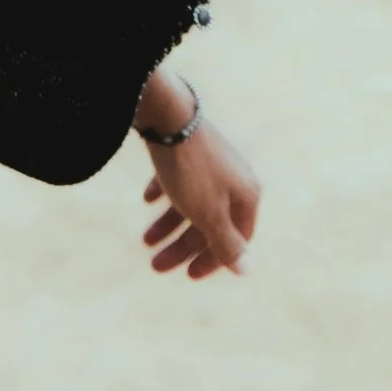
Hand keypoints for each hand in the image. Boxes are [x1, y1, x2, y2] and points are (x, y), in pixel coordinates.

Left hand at [140, 114, 260, 280]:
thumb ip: (226, 243)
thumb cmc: (191, 169)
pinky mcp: (189, 148)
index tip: (188, 275)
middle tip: (155, 265)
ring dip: (169, 225)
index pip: (236, 239)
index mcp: (246, 195)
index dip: (213, 260)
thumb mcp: (208, 213)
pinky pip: (179, 179)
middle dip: (182, 247)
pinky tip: (147, 198)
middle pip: (211, 223)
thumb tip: (246, 270)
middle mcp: (234, 178)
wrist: (168, 114)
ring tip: (145, 240)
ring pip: (192, 203)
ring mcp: (212, 162)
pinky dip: (165, 192)